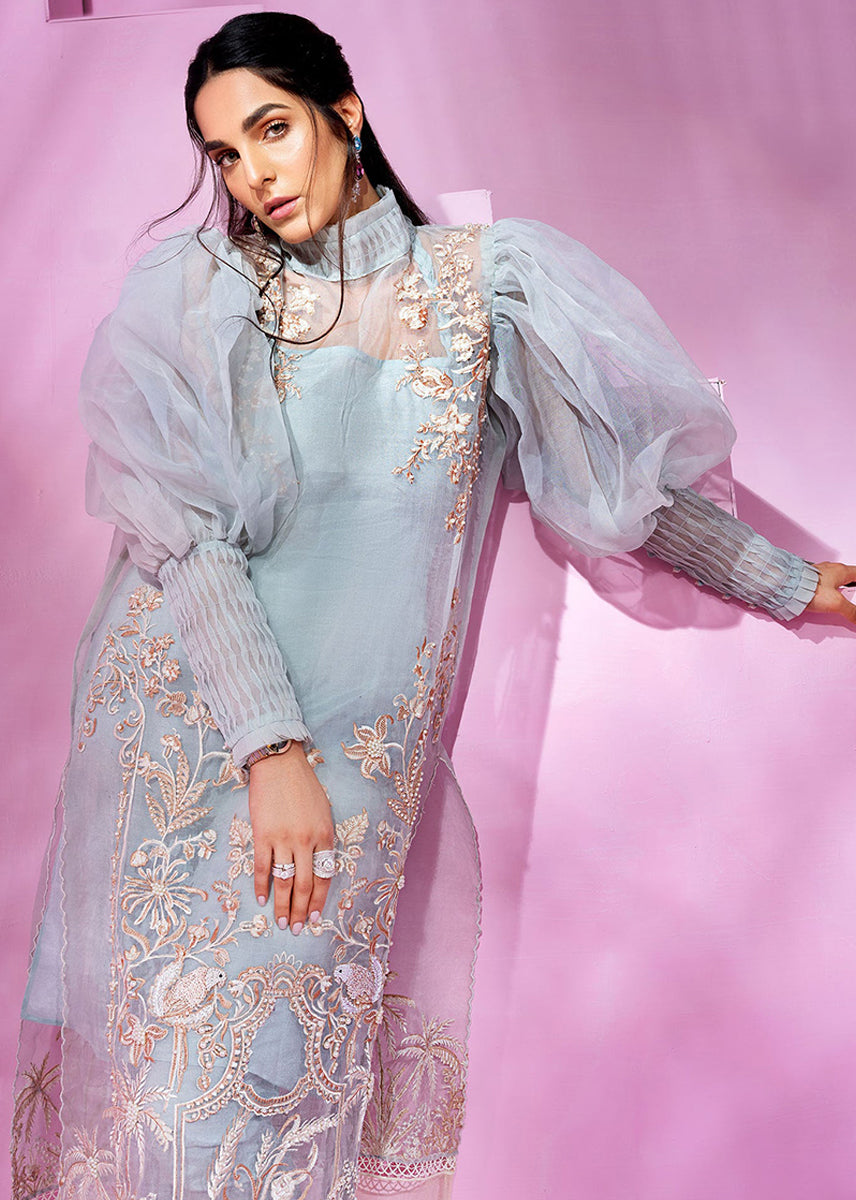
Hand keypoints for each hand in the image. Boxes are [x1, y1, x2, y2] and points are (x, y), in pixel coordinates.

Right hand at [249, 742, 335, 933]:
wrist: (280, 764)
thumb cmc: (303, 786)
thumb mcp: (323, 812)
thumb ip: (322, 839)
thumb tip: (318, 866)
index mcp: (325, 835)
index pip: (325, 876)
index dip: (319, 900)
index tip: (315, 918)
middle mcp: (306, 840)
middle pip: (305, 884)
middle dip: (301, 910)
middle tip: (297, 929)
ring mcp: (284, 838)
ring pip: (284, 881)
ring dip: (283, 905)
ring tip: (281, 922)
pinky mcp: (262, 835)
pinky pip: (262, 867)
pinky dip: (262, 885)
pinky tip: (262, 899)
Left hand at [805, 561, 855, 625]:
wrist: (785, 586)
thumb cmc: (807, 589)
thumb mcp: (836, 603)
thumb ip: (850, 611)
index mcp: (841, 571)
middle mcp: (830, 568)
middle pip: (847, 574)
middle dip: (852, 583)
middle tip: (852, 591)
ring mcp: (818, 572)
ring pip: (834, 577)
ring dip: (839, 584)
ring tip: (842, 593)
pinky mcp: (808, 577)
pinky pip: (822, 581)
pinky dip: (827, 587)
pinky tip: (824, 594)